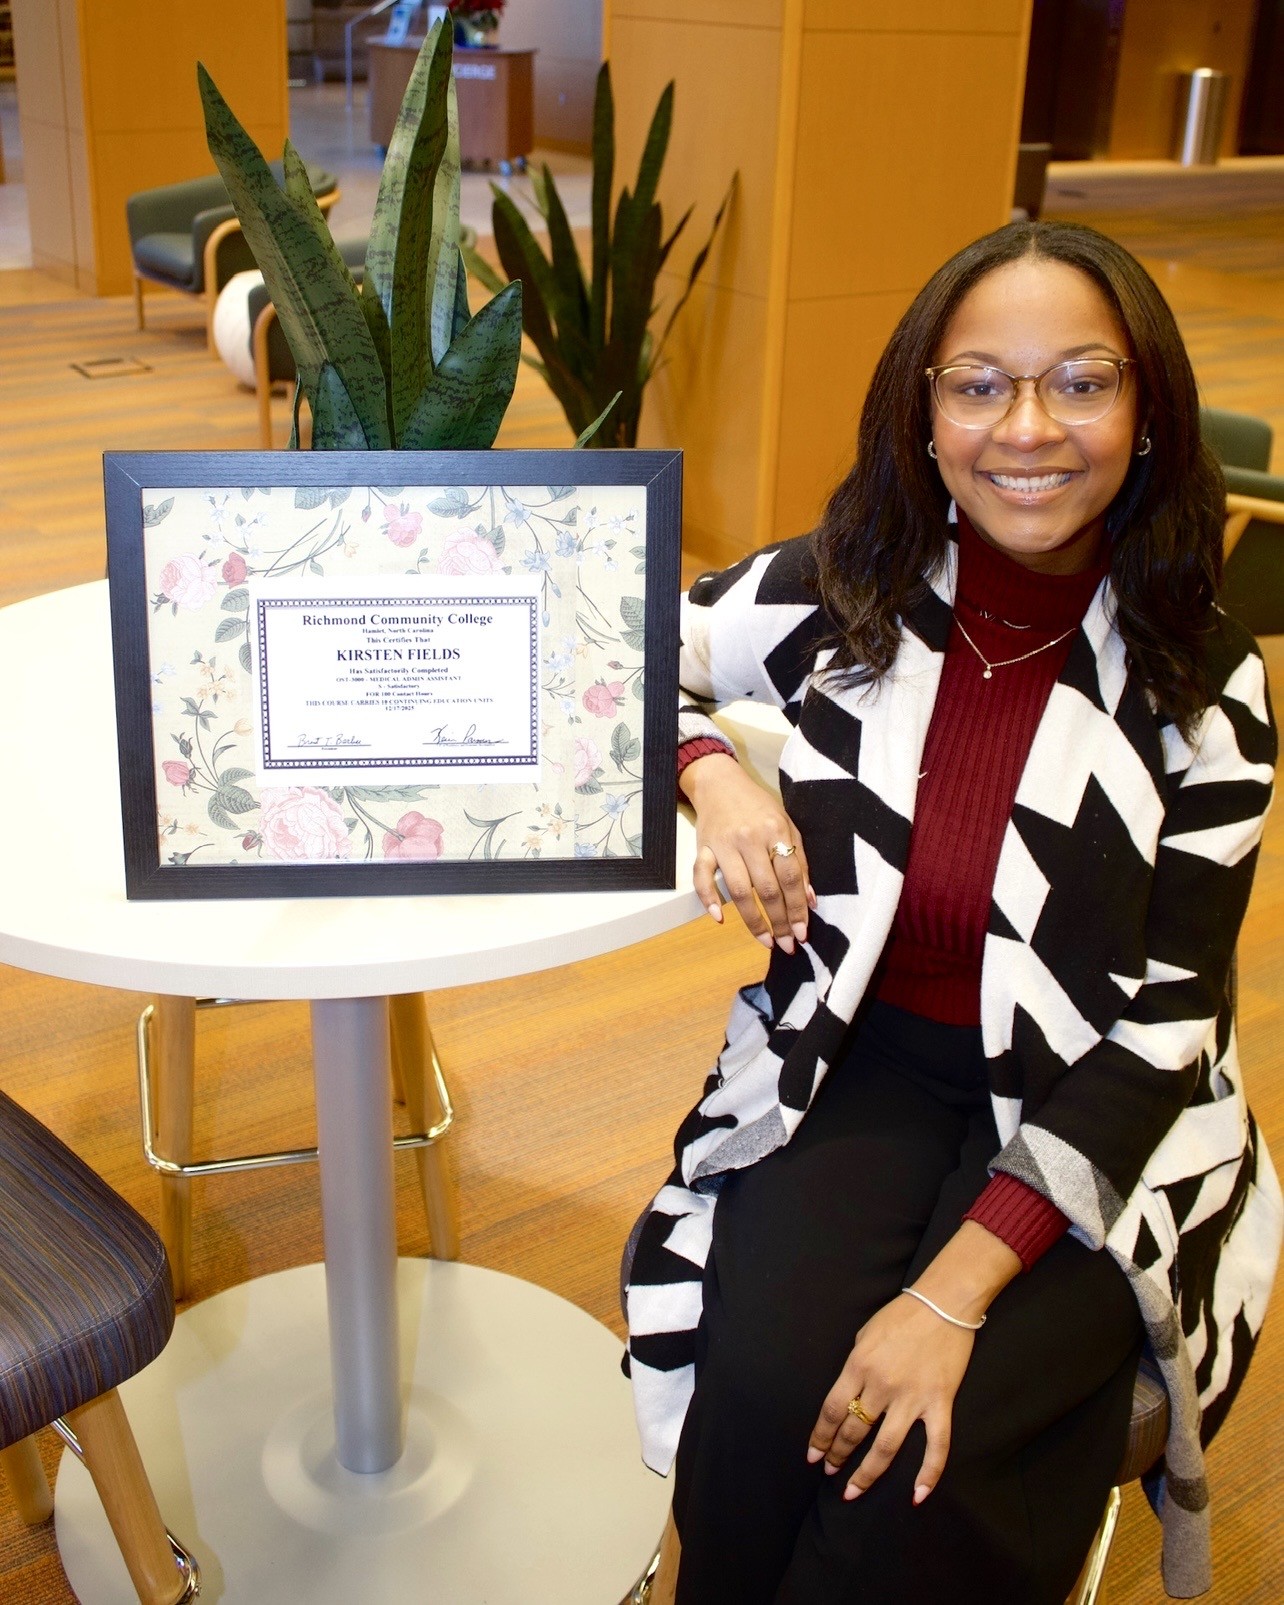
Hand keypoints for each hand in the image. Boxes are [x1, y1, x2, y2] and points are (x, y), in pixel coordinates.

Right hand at [680, 752, 813, 949]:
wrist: (720, 783)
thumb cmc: (758, 806)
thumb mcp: (787, 825)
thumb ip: (799, 860)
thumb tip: (809, 899)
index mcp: (775, 830)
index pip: (790, 876)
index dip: (797, 907)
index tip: (802, 932)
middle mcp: (749, 838)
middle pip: (766, 888)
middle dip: (779, 921)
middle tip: (787, 945)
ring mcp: (724, 845)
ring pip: (737, 890)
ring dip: (752, 921)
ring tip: (765, 941)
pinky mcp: (702, 848)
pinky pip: (702, 876)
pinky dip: (708, 898)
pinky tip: (719, 919)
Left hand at [806, 1294, 972, 1505]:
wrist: (944, 1303)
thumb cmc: (901, 1314)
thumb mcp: (865, 1333)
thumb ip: (855, 1365)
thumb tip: (850, 1392)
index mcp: (858, 1365)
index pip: (833, 1410)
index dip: (820, 1436)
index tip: (812, 1455)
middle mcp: (881, 1385)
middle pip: (854, 1431)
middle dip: (838, 1455)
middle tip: (829, 1472)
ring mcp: (912, 1397)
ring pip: (885, 1447)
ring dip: (867, 1473)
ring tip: (852, 1490)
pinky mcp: (939, 1403)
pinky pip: (936, 1446)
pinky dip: (928, 1474)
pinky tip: (917, 1496)